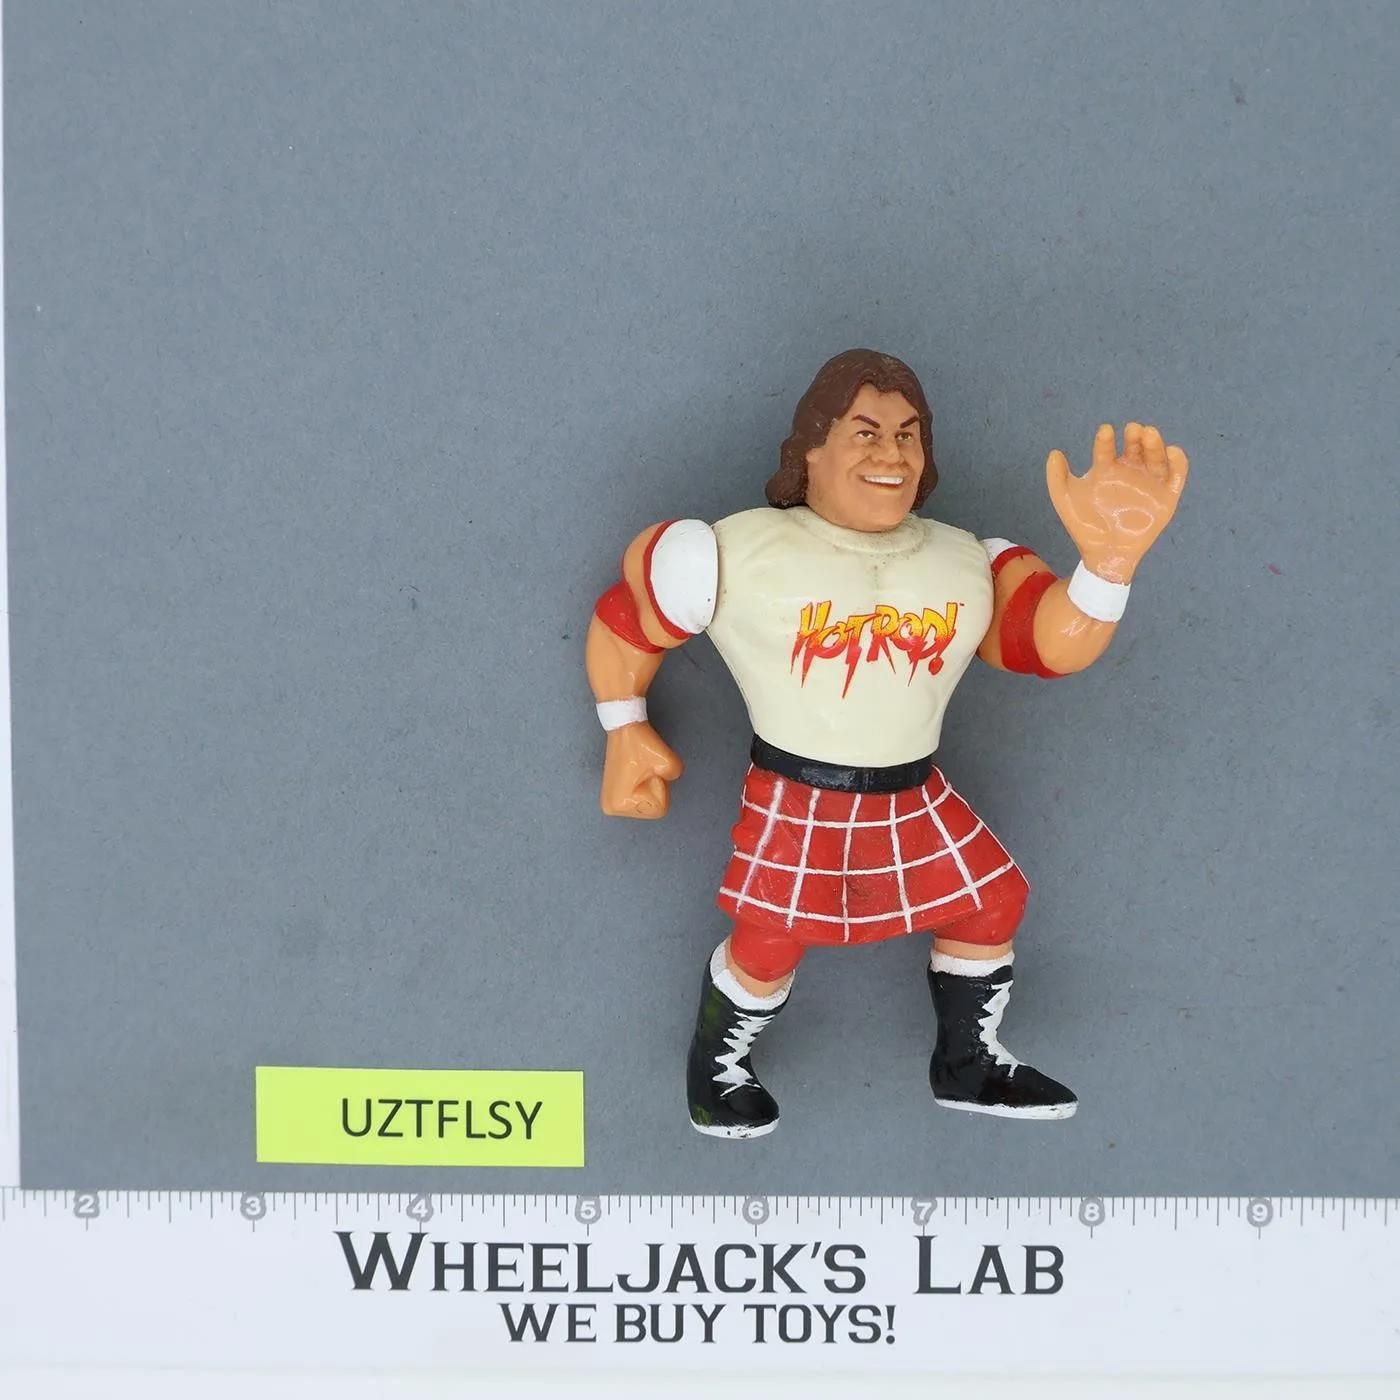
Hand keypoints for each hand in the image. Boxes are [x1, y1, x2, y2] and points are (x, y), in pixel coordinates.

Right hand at [600, 722, 683, 819]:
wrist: (624, 729)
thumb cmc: (640, 743)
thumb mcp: (668, 760)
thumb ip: (675, 775)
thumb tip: (666, 779)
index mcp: (620, 804)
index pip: (659, 808)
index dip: (659, 785)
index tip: (646, 769)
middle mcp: (612, 808)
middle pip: (653, 809)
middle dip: (655, 788)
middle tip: (644, 769)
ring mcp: (611, 803)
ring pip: (649, 804)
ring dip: (650, 787)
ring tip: (639, 769)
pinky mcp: (614, 796)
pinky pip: (642, 799)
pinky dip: (644, 787)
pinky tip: (636, 772)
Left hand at [1046, 423, 1188, 583]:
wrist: (1104, 553)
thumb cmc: (1085, 527)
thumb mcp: (1065, 501)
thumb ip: (1056, 478)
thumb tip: (1054, 453)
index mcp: (1106, 469)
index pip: (1107, 448)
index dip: (1105, 439)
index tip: (1105, 431)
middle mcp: (1129, 471)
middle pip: (1135, 447)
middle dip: (1135, 436)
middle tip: (1133, 429)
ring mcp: (1148, 482)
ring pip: (1155, 457)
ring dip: (1154, 443)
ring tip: (1149, 434)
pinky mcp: (1166, 496)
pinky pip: (1176, 475)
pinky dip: (1178, 462)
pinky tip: (1171, 451)